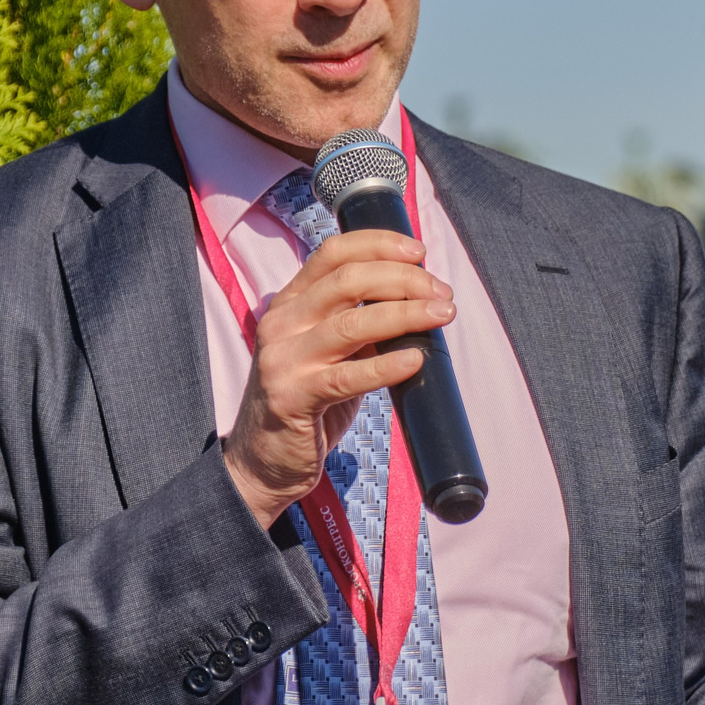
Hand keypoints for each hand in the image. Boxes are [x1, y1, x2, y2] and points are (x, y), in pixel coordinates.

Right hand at [223, 229, 453, 526]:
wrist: (263, 460)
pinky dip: (386, 366)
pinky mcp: (291, 397)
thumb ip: (360, 325)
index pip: (333, 253)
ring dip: (405, 314)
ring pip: (351, 323)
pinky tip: (415, 360)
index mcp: (290, 302)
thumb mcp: (329, 352)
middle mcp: (281, 323)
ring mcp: (283, 359)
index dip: (378, 244)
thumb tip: (420, 303)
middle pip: (347, 280)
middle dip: (403, 280)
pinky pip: (347, 376)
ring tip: (441, 315)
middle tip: (441, 293)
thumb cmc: (307, 401)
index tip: (418, 252)